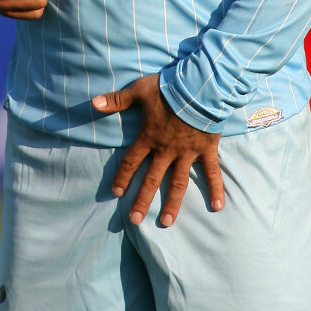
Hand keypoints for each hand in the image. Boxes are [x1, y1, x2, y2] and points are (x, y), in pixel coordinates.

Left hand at [92, 74, 223, 226]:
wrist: (200, 87)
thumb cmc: (168, 89)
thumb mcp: (139, 90)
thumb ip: (117, 100)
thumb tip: (93, 103)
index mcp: (149, 137)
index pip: (131, 161)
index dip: (122, 176)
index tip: (116, 192)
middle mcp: (167, 150)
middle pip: (152, 179)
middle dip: (142, 200)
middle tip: (135, 220)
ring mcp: (187, 153)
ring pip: (178, 183)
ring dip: (172, 203)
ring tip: (167, 222)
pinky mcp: (206, 150)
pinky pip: (212, 172)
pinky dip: (215, 189)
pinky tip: (217, 206)